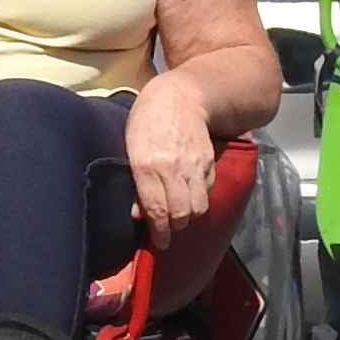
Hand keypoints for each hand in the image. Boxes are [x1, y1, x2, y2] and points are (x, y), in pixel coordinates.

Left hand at [126, 73, 217, 248]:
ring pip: (198, 206)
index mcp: (147, 165)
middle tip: (167, 231)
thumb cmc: (147, 121)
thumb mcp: (130, 147)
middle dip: (175, 228)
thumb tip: (138, 214)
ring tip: (178, 216)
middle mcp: (173, 167)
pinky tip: (188, 194)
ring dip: (188, 216)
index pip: (157, 209)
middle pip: (182, 213)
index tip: (159, 243)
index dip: (160, 232)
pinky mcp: (209, 161)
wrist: (181, 96)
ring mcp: (194, 164)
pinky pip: (207, 190)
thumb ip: (135, 182)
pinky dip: (199, 198)